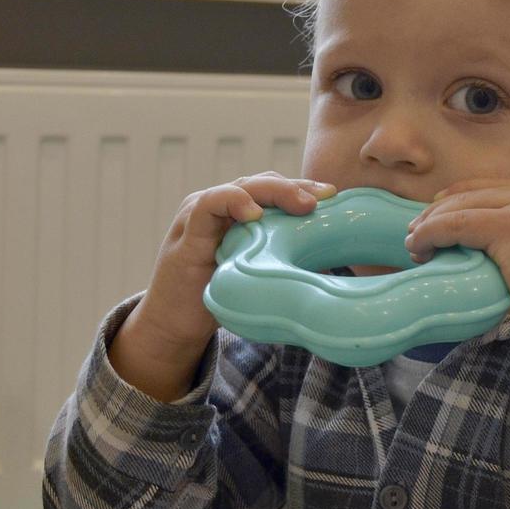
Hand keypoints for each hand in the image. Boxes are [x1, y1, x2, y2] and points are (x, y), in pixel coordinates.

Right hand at [110, 173, 334, 399]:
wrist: (176, 325)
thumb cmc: (221, 296)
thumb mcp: (259, 272)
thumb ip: (284, 257)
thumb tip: (333, 259)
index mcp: (240, 212)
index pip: (275, 189)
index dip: (304, 188)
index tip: (333, 196)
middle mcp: (221, 206)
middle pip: (263, 183)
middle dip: (297, 187)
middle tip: (325, 198)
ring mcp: (201, 214)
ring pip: (241, 186)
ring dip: (275, 192)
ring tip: (302, 204)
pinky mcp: (187, 232)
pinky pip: (208, 205)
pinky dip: (232, 202)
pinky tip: (253, 214)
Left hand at [404, 179, 509, 386]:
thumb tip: (484, 251)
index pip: (500, 189)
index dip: (463, 200)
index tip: (438, 217)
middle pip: (479, 191)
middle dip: (441, 209)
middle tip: (418, 231)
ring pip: (465, 204)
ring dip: (432, 222)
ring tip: (414, 244)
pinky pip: (459, 223)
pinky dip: (433, 233)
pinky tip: (420, 248)